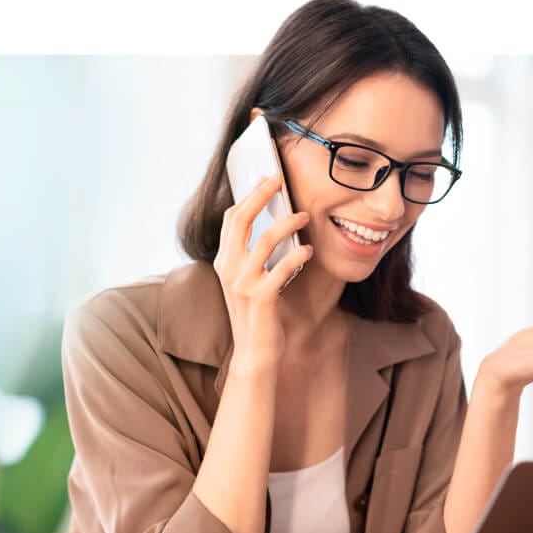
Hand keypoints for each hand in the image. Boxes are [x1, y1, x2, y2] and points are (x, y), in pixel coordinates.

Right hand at [213, 175, 313, 369]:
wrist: (255, 354)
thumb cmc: (257, 316)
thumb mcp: (247, 282)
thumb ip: (252, 257)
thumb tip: (272, 224)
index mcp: (223, 262)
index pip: (230, 219)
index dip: (248, 196)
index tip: (266, 179)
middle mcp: (228, 270)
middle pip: (240, 220)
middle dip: (261, 195)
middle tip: (280, 180)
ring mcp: (242, 284)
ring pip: (263, 240)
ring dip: (287, 223)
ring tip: (305, 215)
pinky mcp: (261, 298)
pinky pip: (281, 268)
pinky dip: (298, 255)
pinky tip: (309, 250)